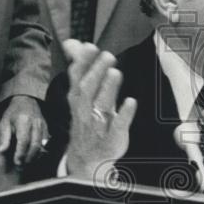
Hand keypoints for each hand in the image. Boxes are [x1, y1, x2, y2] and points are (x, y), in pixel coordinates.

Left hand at [0, 95, 47, 167]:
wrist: (26, 100)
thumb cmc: (13, 112)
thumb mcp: (5, 122)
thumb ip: (4, 137)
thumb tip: (1, 151)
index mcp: (24, 121)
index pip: (24, 141)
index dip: (21, 153)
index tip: (17, 162)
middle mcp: (36, 123)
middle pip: (35, 145)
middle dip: (29, 158)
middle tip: (21, 166)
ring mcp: (43, 126)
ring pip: (42, 145)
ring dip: (35, 156)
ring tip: (27, 163)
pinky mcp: (47, 128)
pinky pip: (46, 143)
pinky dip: (40, 151)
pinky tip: (34, 156)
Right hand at [62, 39, 136, 180]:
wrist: (87, 160)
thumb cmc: (87, 120)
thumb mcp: (81, 95)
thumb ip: (81, 68)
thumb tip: (73, 43)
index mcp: (77, 100)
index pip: (76, 79)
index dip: (82, 62)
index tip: (89, 46)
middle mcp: (85, 111)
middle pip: (87, 90)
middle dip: (95, 72)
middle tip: (108, 55)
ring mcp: (98, 126)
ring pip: (100, 106)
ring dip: (107, 89)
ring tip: (115, 72)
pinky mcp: (112, 138)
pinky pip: (117, 126)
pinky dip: (124, 114)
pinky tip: (131, 101)